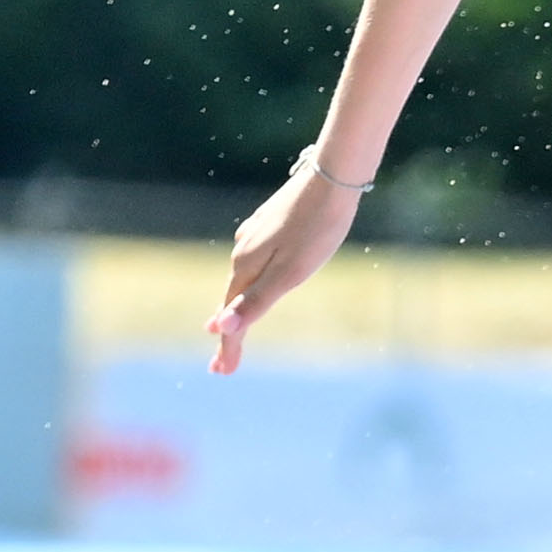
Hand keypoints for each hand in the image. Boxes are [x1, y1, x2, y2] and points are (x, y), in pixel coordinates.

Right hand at [205, 163, 357, 374]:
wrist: (332, 178)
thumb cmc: (317, 229)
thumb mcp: (290, 272)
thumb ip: (256, 300)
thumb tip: (219, 327)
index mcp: (247, 268)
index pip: (233, 318)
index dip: (229, 347)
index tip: (222, 373)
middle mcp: (243, 251)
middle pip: (233, 300)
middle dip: (229, 334)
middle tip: (223, 366)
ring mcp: (254, 236)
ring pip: (242, 280)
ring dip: (237, 307)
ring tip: (233, 329)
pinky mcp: (268, 223)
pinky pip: (252, 262)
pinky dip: (249, 283)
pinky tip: (251, 283)